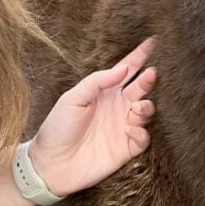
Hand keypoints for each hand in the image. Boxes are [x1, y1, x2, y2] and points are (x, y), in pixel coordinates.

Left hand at [28, 37, 156, 198]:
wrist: (50, 164)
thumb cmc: (57, 128)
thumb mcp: (72, 99)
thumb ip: (97, 81)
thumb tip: (124, 67)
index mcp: (103, 92)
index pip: (126, 70)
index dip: (140, 56)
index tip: (154, 41)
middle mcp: (116, 107)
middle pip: (140, 88)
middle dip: (149, 80)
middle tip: (152, 73)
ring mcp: (122, 127)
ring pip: (146, 111)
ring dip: (147, 106)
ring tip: (138, 106)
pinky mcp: (126, 149)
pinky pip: (143, 138)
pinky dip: (141, 132)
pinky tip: (129, 129)